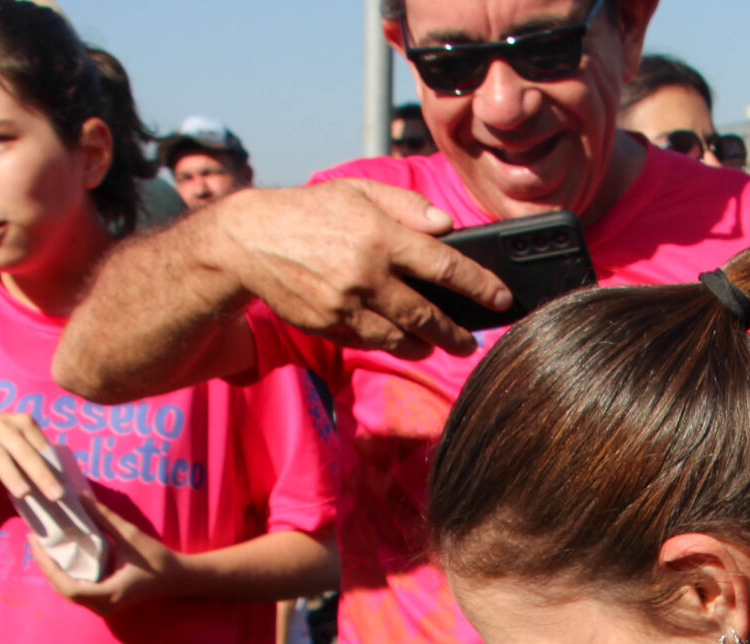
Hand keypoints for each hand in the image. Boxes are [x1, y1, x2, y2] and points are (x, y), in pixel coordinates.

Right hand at [0, 409, 63, 502]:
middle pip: (23, 452)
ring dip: (11, 475)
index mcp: (20, 422)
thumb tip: (58, 486)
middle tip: (56, 496)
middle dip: (41, 474)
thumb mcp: (14, 440)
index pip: (40, 445)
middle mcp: (0, 425)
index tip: (65, 487)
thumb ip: (32, 454)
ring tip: (24, 493)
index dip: (52, 465)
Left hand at [32, 493, 182, 610]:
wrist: (176, 578)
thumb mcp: (131, 536)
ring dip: (53, 570)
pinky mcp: (104, 599)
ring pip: (67, 591)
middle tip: (35, 540)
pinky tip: (59, 555)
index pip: (68, 586)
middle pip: (62, 590)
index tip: (38, 544)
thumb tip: (79, 498)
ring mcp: (103, 605)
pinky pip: (77, 589)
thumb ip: (104, 518)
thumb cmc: (157, 560)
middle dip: (45, 566)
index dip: (48, 566)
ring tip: (43, 546)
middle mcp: (102, 605)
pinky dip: (64, 574)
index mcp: (108, 593)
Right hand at [209, 180, 512, 358]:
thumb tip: (447, 226)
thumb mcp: (358, 192)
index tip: (500, 298)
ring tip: (437, 344)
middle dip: (455, 333)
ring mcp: (346, 306)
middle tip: (470, 342)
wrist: (248, 241)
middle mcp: (366, 275)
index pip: (444, 266)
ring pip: (398, 337)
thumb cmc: (309, 211)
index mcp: (380, 237)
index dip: (478, 286)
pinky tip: (402, 340)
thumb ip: (406, 207)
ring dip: (424, 345)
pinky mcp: (328, 326)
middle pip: (426, 315)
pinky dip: (389, 342)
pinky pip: (368, 341)